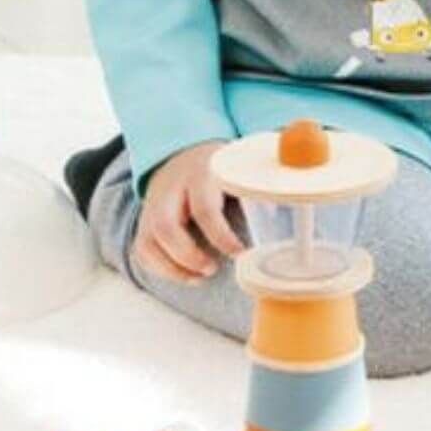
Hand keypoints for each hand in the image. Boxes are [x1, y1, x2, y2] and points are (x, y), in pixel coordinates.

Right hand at [136, 139, 244, 284]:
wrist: (183, 154)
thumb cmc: (218, 168)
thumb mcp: (237, 166)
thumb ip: (257, 185)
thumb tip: (288, 208)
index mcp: (200, 172)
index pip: (204, 208)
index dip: (221, 236)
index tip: (240, 253)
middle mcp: (170, 189)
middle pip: (166, 226)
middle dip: (189, 256)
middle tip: (213, 268)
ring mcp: (152, 206)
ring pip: (148, 242)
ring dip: (174, 268)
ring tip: (201, 276)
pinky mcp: (144, 221)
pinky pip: (143, 250)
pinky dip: (161, 269)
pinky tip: (187, 275)